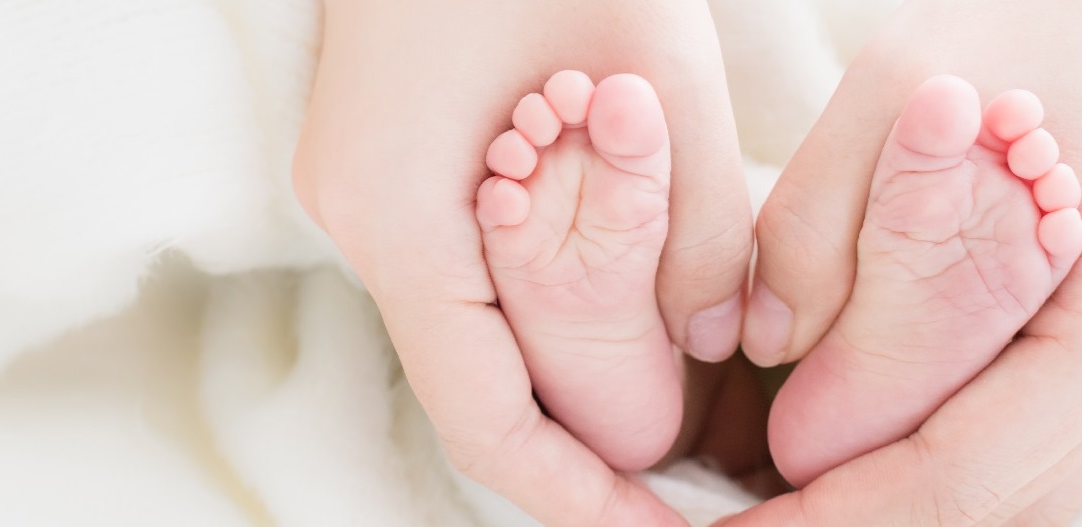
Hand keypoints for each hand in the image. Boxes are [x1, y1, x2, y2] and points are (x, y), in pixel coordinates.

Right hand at [292, 0, 753, 523]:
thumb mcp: (653, 60)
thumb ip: (690, 217)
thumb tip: (716, 341)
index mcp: (400, 208)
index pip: (484, 416)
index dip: (577, 496)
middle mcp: (364, 215)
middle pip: (476, 381)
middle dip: (589, 439)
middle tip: (698, 474)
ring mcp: (367, 187)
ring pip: (473, 329)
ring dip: (571, 370)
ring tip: (680, 399)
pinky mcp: (393, 161)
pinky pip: (468, 269)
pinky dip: (546, 305)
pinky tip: (620, 308)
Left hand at [731, 1, 1081, 523]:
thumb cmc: (1054, 11)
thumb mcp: (907, 82)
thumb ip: (821, 219)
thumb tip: (770, 347)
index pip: (957, 478)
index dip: (834, 520)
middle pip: (991, 500)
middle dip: (856, 514)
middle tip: (742, 521)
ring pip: (1018, 485)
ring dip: (896, 489)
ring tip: (784, 485)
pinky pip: (1039, 442)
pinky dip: (946, 449)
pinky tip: (864, 427)